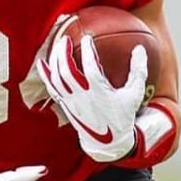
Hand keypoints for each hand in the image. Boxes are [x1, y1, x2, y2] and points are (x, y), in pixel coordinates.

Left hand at [36, 23, 147, 162]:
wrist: (106, 142)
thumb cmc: (122, 115)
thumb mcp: (135, 95)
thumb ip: (138, 71)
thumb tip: (139, 48)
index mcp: (99, 92)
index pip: (90, 68)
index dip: (88, 52)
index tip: (88, 37)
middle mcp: (82, 96)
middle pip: (67, 72)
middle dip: (64, 53)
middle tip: (65, 37)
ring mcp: (70, 101)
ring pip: (56, 78)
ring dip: (54, 60)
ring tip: (56, 45)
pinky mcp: (64, 104)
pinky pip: (51, 88)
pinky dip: (45, 74)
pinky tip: (41, 62)